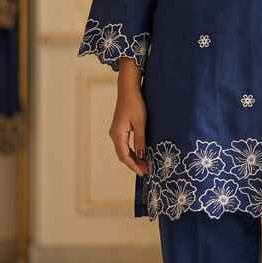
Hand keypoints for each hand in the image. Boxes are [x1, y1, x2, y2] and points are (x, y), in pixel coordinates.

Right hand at [110, 60, 149, 175]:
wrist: (128, 89)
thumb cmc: (134, 104)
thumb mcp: (140, 123)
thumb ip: (140, 140)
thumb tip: (142, 155)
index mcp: (118, 134)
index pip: (124, 156)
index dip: (134, 166)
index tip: (143, 173)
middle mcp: (114, 135)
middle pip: (123, 155)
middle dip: (134, 164)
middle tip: (147, 171)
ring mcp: (116, 132)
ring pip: (124, 150)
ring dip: (133, 158)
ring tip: (145, 164)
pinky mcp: (120, 129)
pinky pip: (125, 144)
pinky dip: (132, 151)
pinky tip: (141, 153)